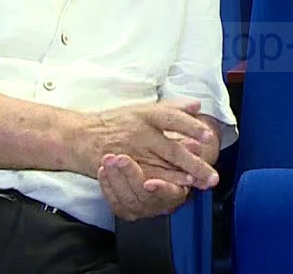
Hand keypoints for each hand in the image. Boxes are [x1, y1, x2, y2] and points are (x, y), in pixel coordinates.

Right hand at [81, 101, 218, 188]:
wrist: (81, 137)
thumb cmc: (115, 121)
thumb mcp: (143, 108)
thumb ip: (172, 107)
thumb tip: (197, 105)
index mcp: (146, 115)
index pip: (172, 118)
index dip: (191, 126)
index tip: (207, 136)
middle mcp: (140, 133)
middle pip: (172, 149)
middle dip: (194, 163)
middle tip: (211, 174)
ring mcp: (132, 152)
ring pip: (162, 167)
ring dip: (182, 176)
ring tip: (199, 182)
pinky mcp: (124, 169)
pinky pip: (147, 177)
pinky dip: (164, 183)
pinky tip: (178, 187)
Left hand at [98, 153, 189, 220]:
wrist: (154, 168)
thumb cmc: (169, 157)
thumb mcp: (179, 150)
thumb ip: (185, 148)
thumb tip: (195, 146)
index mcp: (177, 192)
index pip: (171, 194)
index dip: (160, 189)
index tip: (150, 182)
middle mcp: (159, 205)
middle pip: (144, 196)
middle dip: (131, 176)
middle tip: (121, 158)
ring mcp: (140, 209)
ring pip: (126, 198)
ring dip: (115, 178)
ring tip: (108, 159)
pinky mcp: (124, 209)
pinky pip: (113, 200)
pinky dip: (107, 185)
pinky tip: (103, 170)